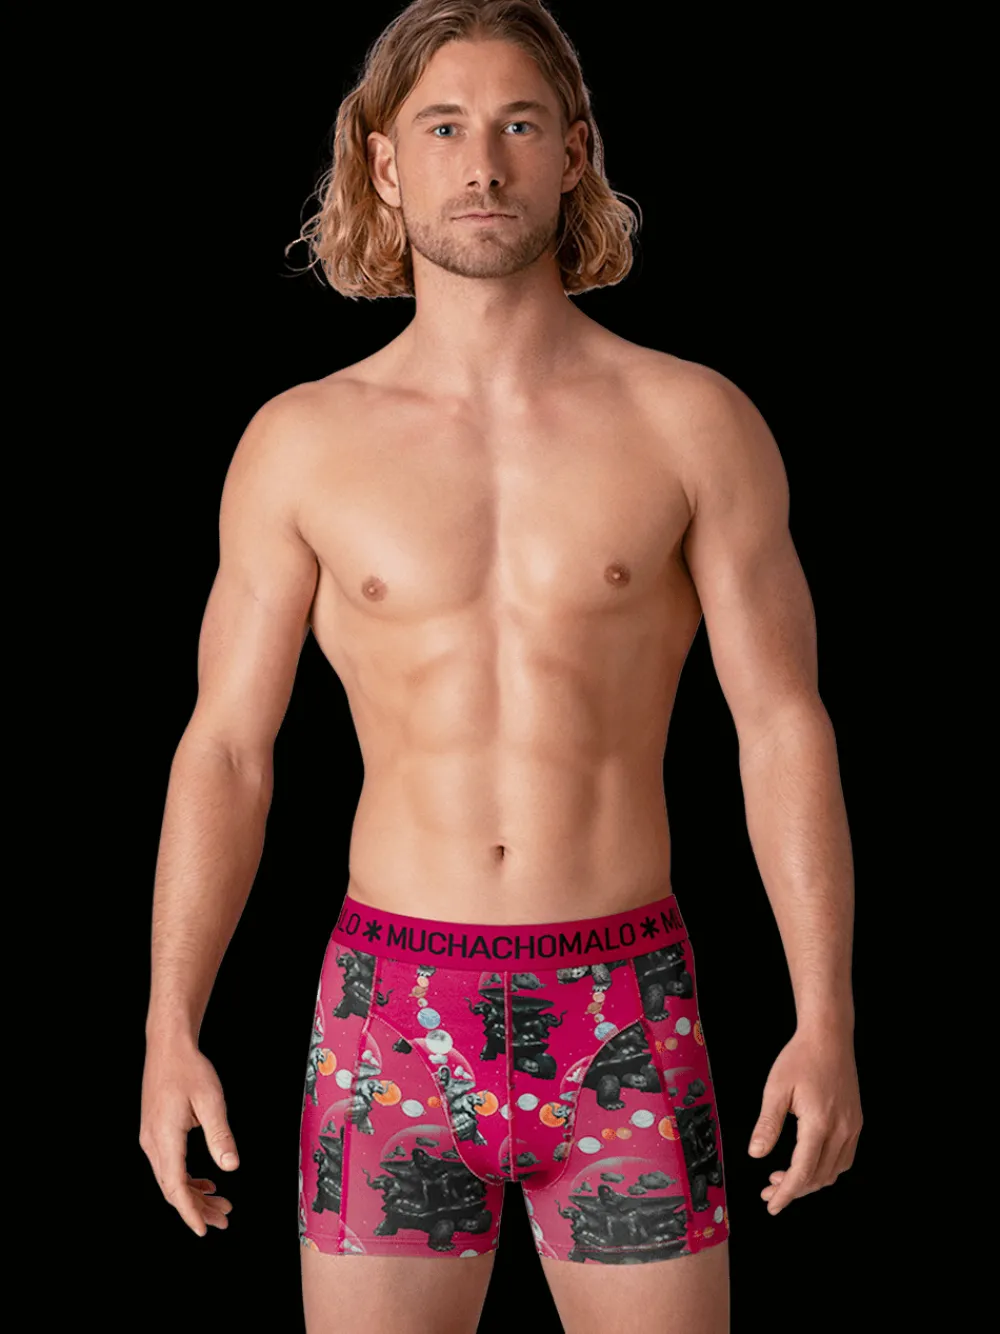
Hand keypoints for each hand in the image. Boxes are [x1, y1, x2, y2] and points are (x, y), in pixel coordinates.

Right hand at [140, 1041, 238, 1236]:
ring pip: (170, 1179)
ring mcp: (151, 1138)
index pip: (175, 1186)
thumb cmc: (188, 1068)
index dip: (190, 1211)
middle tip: (223, 1219)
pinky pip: (169, 1165)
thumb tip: (231, 1166)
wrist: (168, 1046)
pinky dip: (186, 1179)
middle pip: (172, 1188)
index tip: (204, 1229)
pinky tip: (205, 1181)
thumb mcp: (211, 1100)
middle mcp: (152, 1142)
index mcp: (164, 1137)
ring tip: (220, 1205)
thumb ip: (220, 1135)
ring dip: (194, 1194)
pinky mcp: (155, 1133)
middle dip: (198, 1207)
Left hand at [747, 1025, 861, 1215]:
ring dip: (809, 1181)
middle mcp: (841, 1130)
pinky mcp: (855, 1122)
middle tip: (769, 1191)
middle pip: (819, 1176)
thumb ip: (767, 1125)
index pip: (802, 1171)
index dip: (786, 1192)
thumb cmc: (800, 1058)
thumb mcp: (776, 1089)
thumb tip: (756, 1154)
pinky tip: (807, 1163)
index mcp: (819, 1123)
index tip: (772, 1204)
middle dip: (793, 1189)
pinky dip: (825, 1168)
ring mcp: (852, 1127)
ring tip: (783, 1178)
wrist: (828, 1037)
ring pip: (834, 1171)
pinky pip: (844, 1158)